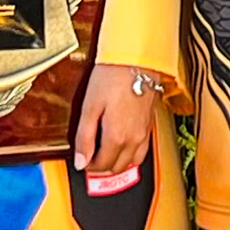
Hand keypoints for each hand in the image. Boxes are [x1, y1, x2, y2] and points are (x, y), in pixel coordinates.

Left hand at [74, 64, 166, 180]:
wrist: (136, 60)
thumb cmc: (112, 78)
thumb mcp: (89, 107)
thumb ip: (84, 137)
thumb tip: (80, 161)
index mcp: (116, 137)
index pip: (101, 165)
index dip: (87, 166)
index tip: (81, 160)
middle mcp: (133, 140)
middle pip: (116, 168)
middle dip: (101, 169)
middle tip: (90, 160)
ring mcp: (143, 134)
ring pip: (132, 163)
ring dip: (118, 165)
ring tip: (105, 158)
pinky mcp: (149, 126)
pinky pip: (142, 152)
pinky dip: (132, 157)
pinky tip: (123, 148)